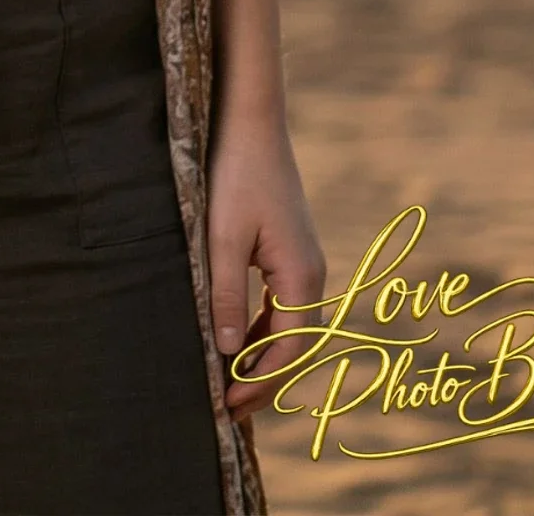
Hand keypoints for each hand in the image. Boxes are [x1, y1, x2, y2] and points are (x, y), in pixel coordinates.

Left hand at [206, 114, 324, 421]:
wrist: (251, 123)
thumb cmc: (235, 175)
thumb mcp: (222, 237)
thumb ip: (227, 295)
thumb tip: (229, 353)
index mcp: (301, 277)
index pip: (288, 351)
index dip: (260, 384)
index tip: (227, 405)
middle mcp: (311, 275)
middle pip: (295, 347)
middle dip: (265, 382)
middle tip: (228, 410)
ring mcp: (304, 263)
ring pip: (290, 328)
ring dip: (264, 358)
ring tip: (231, 385)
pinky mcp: (290, 251)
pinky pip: (283, 306)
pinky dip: (264, 331)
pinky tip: (238, 341)